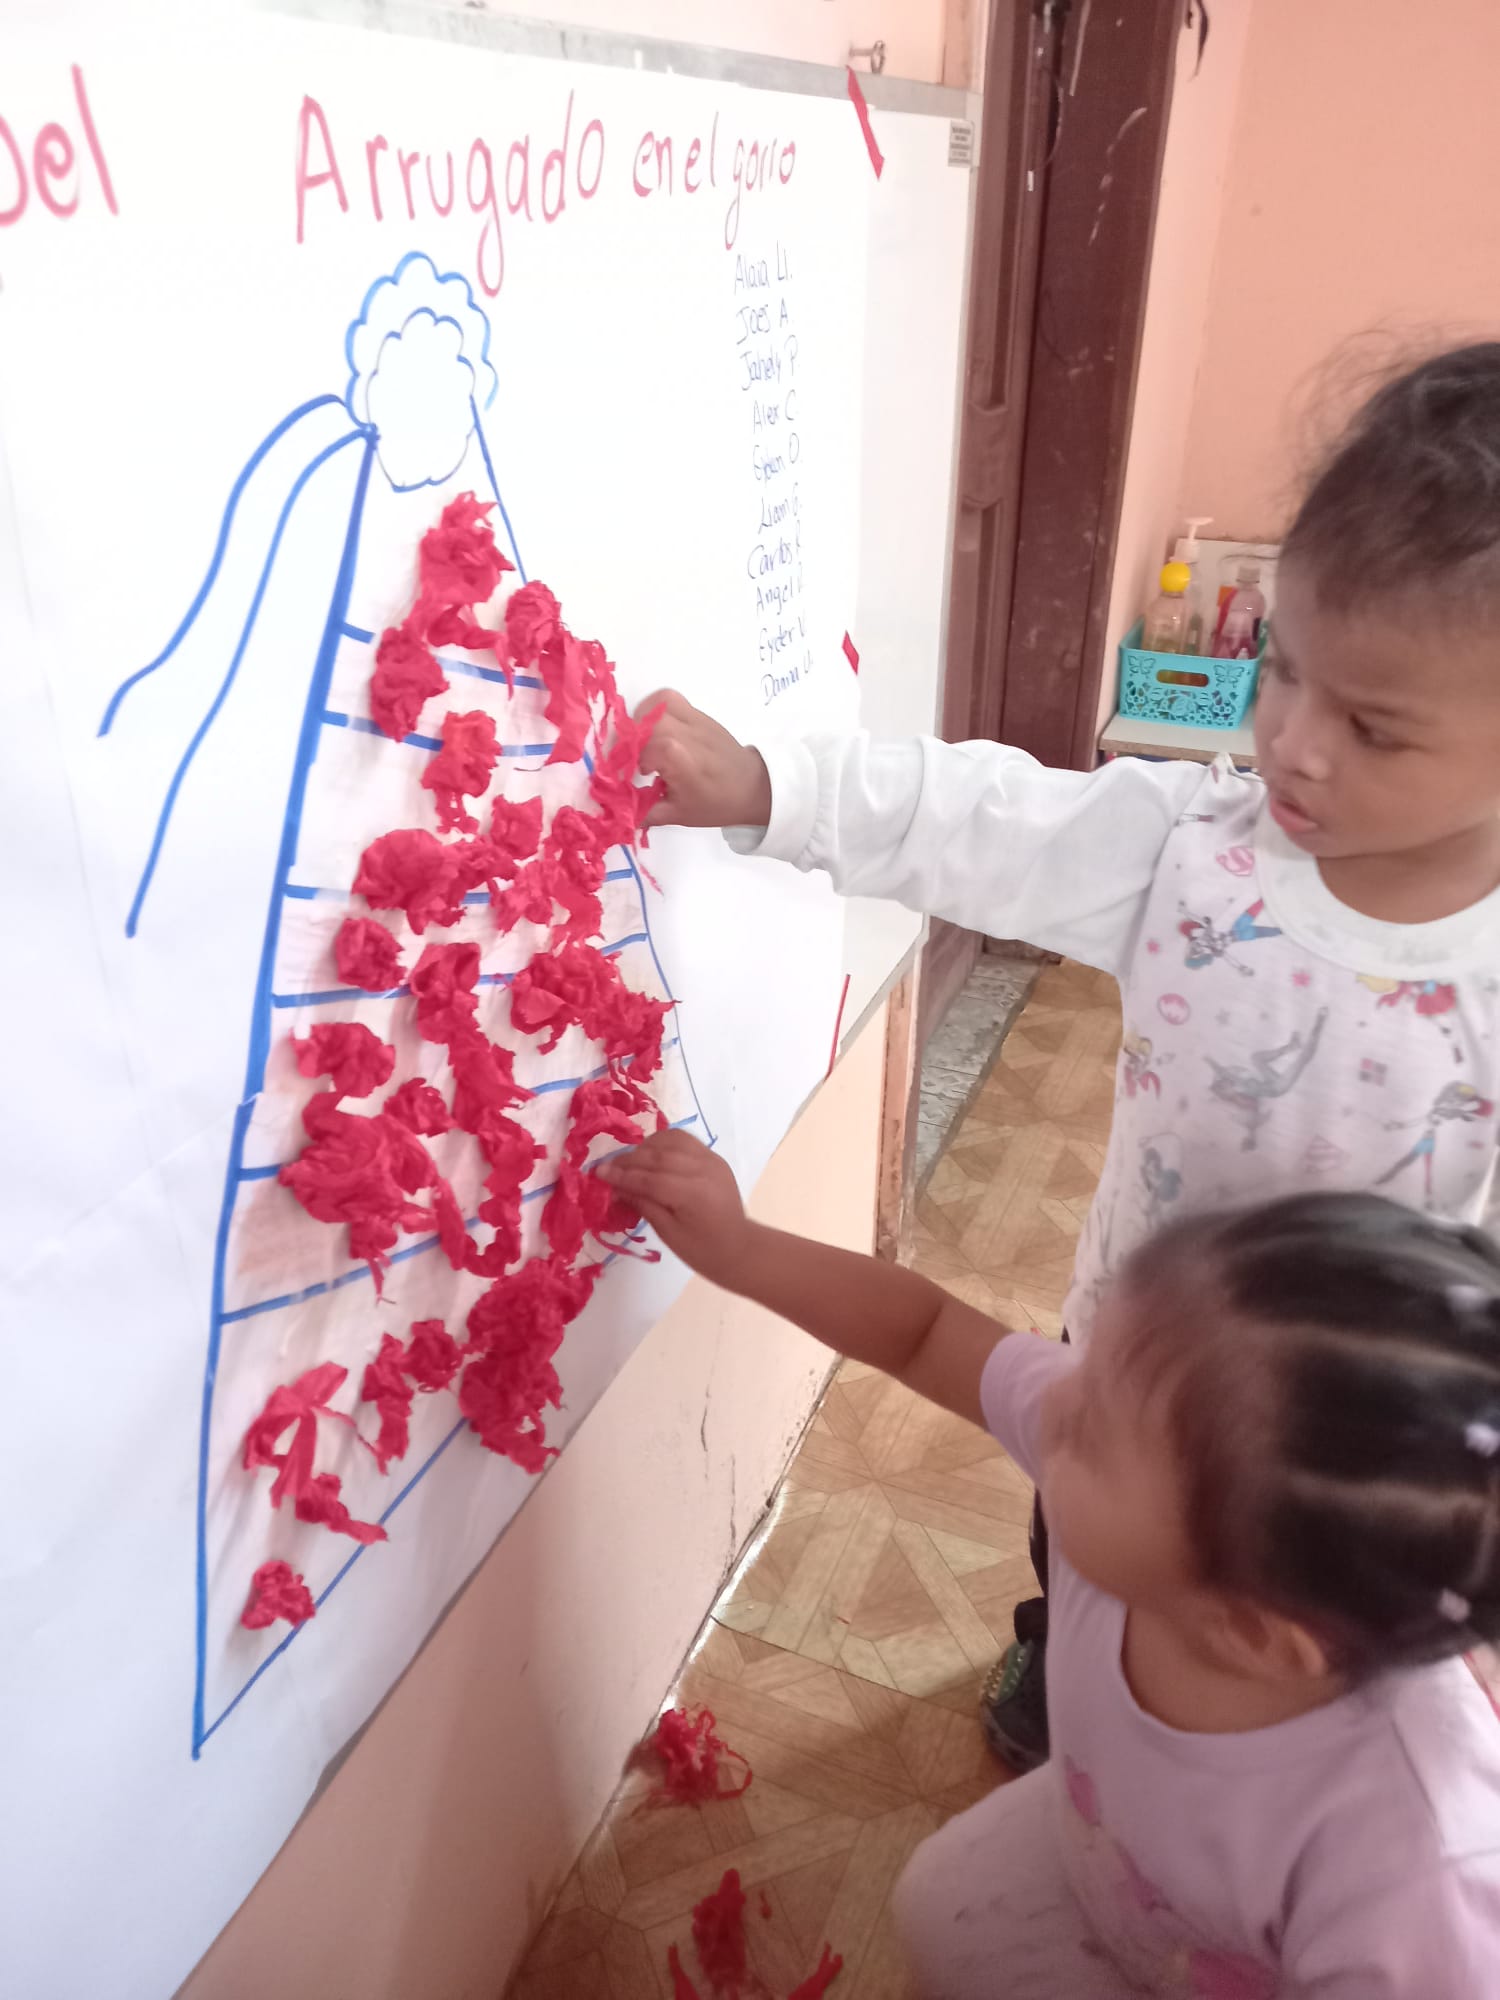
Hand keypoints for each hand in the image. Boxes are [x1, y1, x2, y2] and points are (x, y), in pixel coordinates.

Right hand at [596, 1131, 753, 1287]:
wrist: (739, 1247)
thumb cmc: (702, 1250)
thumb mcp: (668, 1233)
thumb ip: (643, 1204)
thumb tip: (615, 1187)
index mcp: (694, 1194)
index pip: (651, 1178)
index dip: (622, 1175)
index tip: (598, 1173)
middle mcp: (704, 1170)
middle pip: (659, 1156)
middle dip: (628, 1160)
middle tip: (606, 1167)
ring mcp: (712, 1160)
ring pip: (671, 1140)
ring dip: (645, 1147)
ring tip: (627, 1161)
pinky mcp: (713, 1157)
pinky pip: (684, 1140)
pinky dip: (663, 1142)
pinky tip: (650, 1153)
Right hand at [634, 689, 771, 828]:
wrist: (752, 786)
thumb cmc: (715, 803)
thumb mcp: (676, 814)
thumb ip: (643, 811)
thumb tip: (618, 811)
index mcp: (676, 756)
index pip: (635, 753)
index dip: (624, 767)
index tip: (626, 780)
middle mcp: (681, 731)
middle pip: (640, 726)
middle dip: (631, 744)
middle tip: (635, 763)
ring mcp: (691, 718)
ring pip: (653, 706)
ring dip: (641, 723)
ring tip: (643, 743)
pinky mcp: (697, 712)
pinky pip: (668, 699)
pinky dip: (655, 708)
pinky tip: (655, 729)